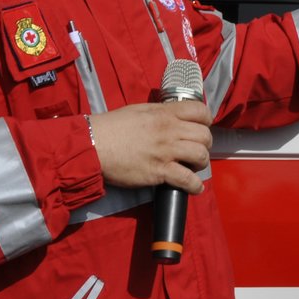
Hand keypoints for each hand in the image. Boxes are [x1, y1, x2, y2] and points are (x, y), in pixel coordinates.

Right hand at [88, 101, 212, 194]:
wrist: (93, 145)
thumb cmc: (112, 127)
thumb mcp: (139, 110)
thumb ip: (160, 113)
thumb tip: (172, 117)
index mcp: (165, 113)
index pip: (200, 111)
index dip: (206, 121)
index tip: (202, 128)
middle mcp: (169, 130)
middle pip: (205, 136)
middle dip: (205, 144)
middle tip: (195, 150)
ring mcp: (166, 151)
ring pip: (201, 156)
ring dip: (201, 163)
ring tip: (193, 167)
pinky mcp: (160, 171)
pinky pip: (188, 180)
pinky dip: (195, 186)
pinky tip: (194, 187)